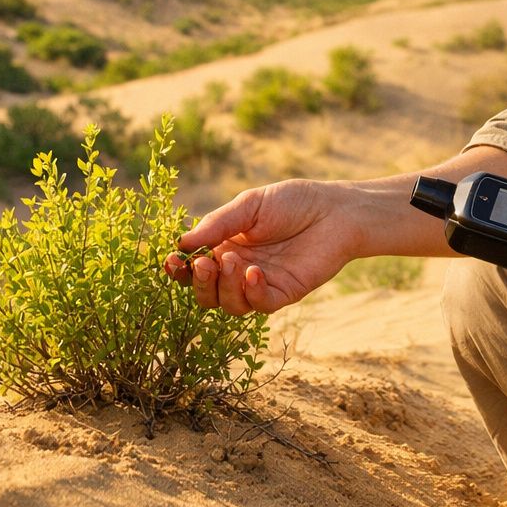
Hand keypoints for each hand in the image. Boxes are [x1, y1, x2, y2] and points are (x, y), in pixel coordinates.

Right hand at [166, 179, 370, 315]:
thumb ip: (218, 224)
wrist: (335, 210)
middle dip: (199, 282)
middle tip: (205, 263)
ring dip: (225, 286)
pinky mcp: (285, 292)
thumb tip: (182, 243)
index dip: (179, 269)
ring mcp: (261, 283)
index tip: (171, 260)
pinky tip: (254, 273)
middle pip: (206, 292)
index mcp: (226, 246)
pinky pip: (260, 305)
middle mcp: (239, 269)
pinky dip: (252, 293)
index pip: (193, 267)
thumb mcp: (250, 205)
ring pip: (230, 304)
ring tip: (235, 261)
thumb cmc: (293, 202)